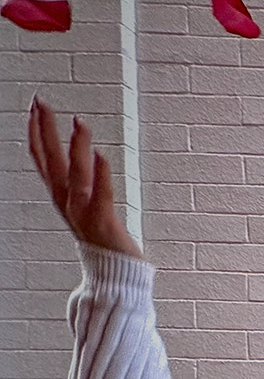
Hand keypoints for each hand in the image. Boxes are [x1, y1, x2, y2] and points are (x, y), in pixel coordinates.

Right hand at [27, 99, 142, 257]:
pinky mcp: (104, 223)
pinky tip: (101, 154)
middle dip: (44, 130)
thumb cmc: (105, 241)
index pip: (41, 158)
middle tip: (41, 102)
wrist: (115, 276)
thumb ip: (80, 186)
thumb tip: (84, 158)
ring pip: (75, 175)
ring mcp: (83, 213)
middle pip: (50, 160)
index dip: (35, 132)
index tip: (34, 107)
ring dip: (76, 148)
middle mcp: (66, 202)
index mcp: (60, 196)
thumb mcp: (84, 208)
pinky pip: (100, 195)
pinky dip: (100, 175)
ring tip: (79, 122)